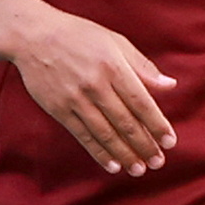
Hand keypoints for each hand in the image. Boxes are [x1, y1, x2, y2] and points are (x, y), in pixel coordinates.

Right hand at [0, 0, 177, 174]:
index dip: (157, 124)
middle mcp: (95, 85)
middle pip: (125, 122)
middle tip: (158, 162)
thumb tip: (170, 85)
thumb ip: (143, 67)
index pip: (141, 101)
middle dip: (144, 145)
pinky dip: (98, 152)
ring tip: (139, 169)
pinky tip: (112, 165)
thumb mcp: (116, 42)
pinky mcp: (59, 109)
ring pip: (105, 133)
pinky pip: (82, 135)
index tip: (170, 141)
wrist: (34, 36)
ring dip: (124, 154)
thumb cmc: (80, 36)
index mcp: (113, 66)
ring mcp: (75, 99)